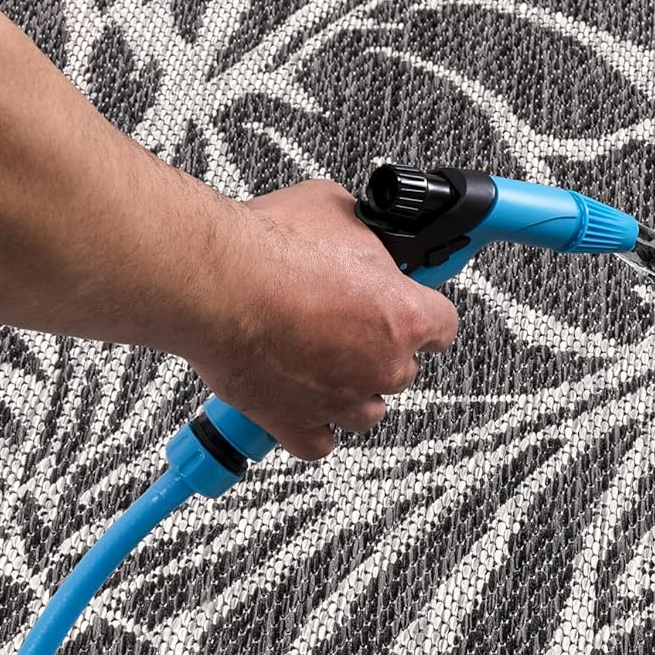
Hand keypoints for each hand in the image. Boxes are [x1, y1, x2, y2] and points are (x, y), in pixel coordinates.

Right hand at [180, 180, 458, 460]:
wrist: (211, 281)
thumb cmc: (268, 246)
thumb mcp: (335, 211)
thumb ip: (363, 236)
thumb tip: (363, 233)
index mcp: (403, 316)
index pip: (443, 326)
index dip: (423, 315)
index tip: (407, 309)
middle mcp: (382, 366)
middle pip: (402, 370)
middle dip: (378, 351)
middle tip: (341, 324)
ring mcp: (342, 401)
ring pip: (368, 411)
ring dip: (352, 391)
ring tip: (320, 362)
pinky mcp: (297, 423)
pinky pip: (318, 443)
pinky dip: (310, 427)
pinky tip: (298, 404)